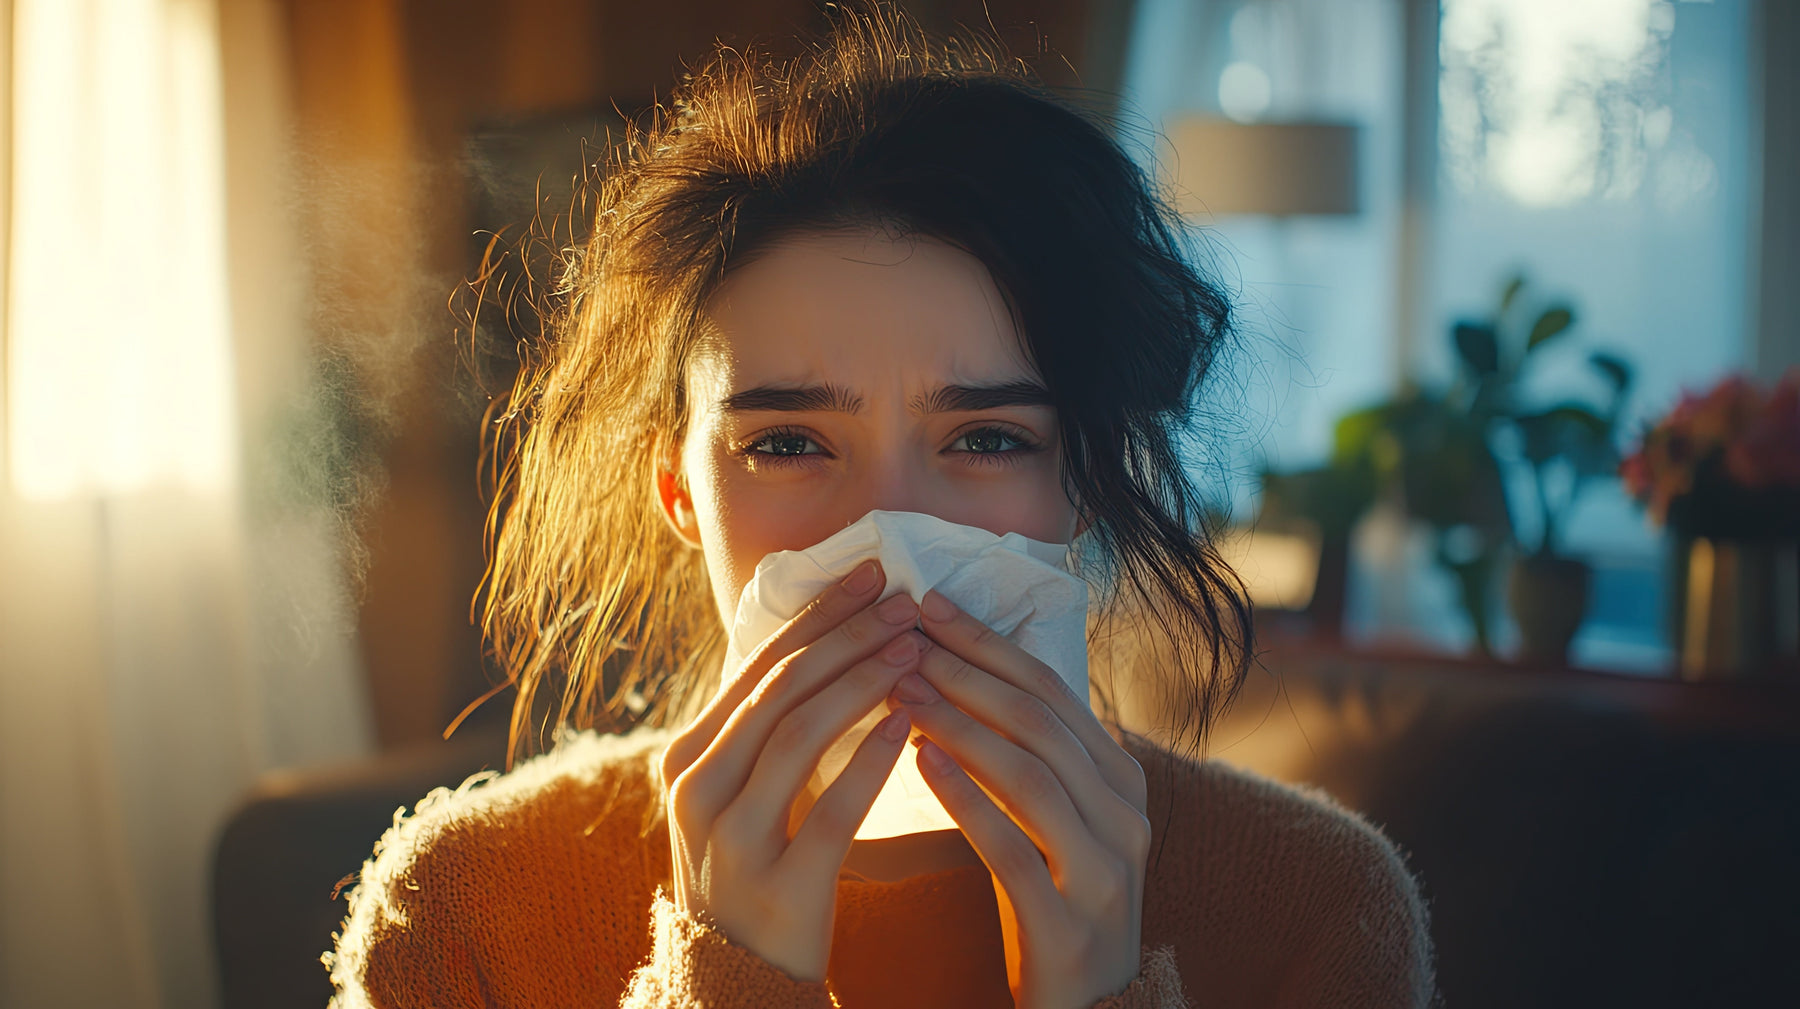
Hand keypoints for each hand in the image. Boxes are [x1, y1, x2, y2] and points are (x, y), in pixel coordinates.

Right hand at [659, 560, 926, 980]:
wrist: (736, 984)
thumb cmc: (756, 870)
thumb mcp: (739, 791)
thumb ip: (768, 724)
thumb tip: (825, 635)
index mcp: (688, 755)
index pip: (759, 664)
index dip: (819, 613)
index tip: (872, 574)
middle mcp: (696, 788)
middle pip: (780, 690)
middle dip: (848, 637)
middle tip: (905, 603)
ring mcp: (732, 839)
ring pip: (799, 737)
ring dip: (862, 684)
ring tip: (915, 652)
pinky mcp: (778, 886)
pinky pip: (830, 811)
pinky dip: (869, 761)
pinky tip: (908, 725)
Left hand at [889, 589, 1150, 1008]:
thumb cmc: (1051, 901)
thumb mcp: (1053, 819)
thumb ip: (1027, 753)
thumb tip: (957, 666)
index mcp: (1121, 778)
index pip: (1051, 690)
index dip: (986, 643)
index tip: (926, 605)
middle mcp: (1124, 814)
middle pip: (1040, 722)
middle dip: (966, 674)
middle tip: (902, 640)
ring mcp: (1104, 868)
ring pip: (1030, 775)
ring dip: (960, 725)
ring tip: (901, 692)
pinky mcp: (1069, 921)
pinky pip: (1014, 848)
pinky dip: (967, 799)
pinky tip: (920, 763)